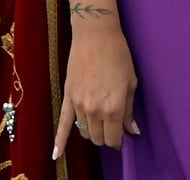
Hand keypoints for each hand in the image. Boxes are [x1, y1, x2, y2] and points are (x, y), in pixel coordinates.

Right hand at [54, 22, 139, 157]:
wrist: (95, 34)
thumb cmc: (118, 55)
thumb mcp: (131, 82)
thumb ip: (130, 110)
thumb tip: (132, 131)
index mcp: (114, 108)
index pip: (114, 139)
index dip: (118, 141)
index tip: (121, 136)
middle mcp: (95, 110)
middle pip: (98, 138)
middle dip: (106, 136)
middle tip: (111, 126)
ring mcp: (79, 104)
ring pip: (84, 132)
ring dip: (92, 132)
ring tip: (98, 122)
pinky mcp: (68, 96)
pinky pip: (62, 123)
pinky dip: (59, 141)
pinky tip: (57, 155)